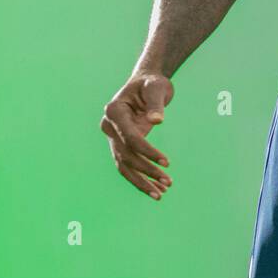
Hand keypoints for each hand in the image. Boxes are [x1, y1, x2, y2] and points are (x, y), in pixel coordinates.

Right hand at [101, 72, 173, 199]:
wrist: (146, 84)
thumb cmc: (151, 84)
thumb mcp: (156, 88)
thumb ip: (156, 104)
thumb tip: (157, 121)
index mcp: (114, 111)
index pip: (130, 137)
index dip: (147, 151)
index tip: (166, 162)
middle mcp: (109, 126)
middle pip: (126, 155)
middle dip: (147, 170)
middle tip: (168, 182)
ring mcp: (112, 137)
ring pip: (124, 165)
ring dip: (142, 181)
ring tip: (161, 194)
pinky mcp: (120, 145)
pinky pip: (128, 165)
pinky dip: (141, 178)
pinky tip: (156, 189)